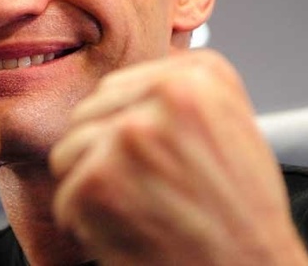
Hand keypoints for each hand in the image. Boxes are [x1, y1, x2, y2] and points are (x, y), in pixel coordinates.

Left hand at [50, 49, 307, 265]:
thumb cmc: (242, 212)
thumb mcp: (228, 125)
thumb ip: (179, 92)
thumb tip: (125, 84)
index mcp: (201, 74)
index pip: (118, 87)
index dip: (122, 130)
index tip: (145, 159)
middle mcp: (166, 93)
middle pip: (90, 113)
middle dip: (102, 155)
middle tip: (142, 190)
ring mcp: (131, 133)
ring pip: (70, 150)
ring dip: (90, 187)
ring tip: (135, 211)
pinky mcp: (102, 178)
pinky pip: (65, 195)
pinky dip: (85, 224)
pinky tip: (127, 233)